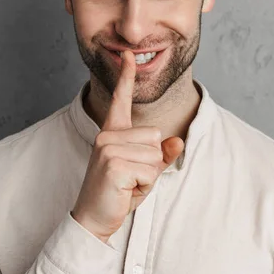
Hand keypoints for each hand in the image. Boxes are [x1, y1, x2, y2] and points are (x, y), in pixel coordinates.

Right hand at [71, 50, 183, 242]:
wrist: (94, 218)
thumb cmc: (118, 192)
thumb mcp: (144, 171)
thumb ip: (161, 155)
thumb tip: (178, 140)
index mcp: (113, 133)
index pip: (121, 100)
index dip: (126, 77)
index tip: (129, 55)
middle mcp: (108, 135)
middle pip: (156, 136)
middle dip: (152, 163)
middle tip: (130, 177)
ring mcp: (108, 148)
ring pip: (155, 154)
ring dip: (149, 175)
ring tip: (128, 183)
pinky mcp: (113, 163)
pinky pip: (151, 170)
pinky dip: (145, 185)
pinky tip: (126, 190)